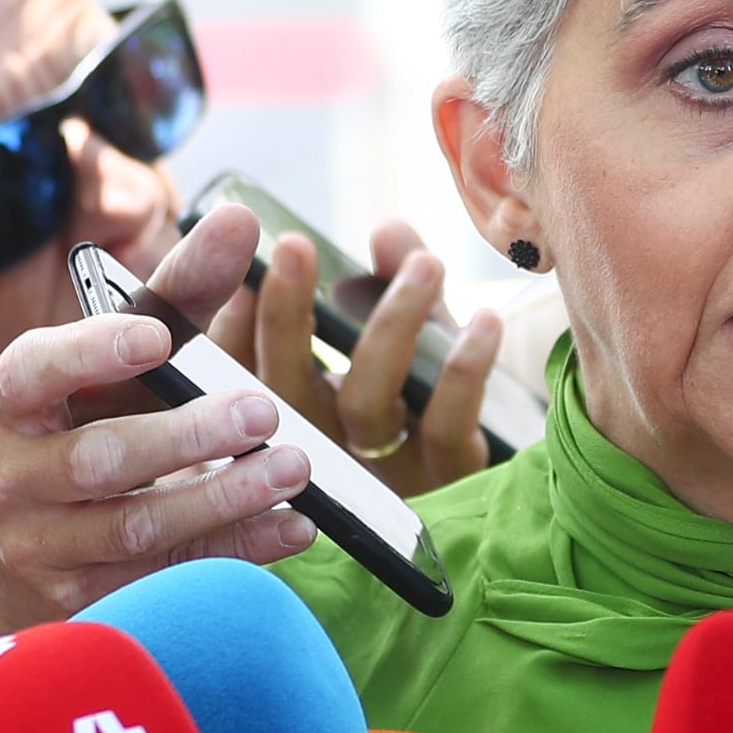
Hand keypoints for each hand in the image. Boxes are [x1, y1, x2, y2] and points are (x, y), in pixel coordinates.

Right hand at [0, 203, 323, 617]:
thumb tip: (245, 218)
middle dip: (187, 435)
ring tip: (294, 468)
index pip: (37, 369)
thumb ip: (179, 295)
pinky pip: (168, 575)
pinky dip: (237, 549)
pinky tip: (292, 525)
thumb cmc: (84, 425)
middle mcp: (11, 475)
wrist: (23, 553)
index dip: (91, 351)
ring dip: (224, 497)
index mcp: (8, 399)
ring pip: (136, 526)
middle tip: (263, 411)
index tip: (152, 334)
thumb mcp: (117, 363)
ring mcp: (44, 545)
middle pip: (101, 457)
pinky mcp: (85, 600)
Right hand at [208, 217, 505, 496]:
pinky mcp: (442, 484)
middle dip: (285, 316)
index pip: (240, 377)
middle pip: (285, 391)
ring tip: (425, 263)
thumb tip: (388, 231)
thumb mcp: (407, 344)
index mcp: (294, 424)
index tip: (244, 263)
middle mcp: (324, 457)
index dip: (235, 323)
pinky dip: (464, 369)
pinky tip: (484, 320)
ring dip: (393, 323)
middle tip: (294, 247)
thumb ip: (393, 287)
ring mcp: (382, 476)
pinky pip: (445, 425)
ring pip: (365, 401)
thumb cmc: (432, 409)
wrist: (497, 502)